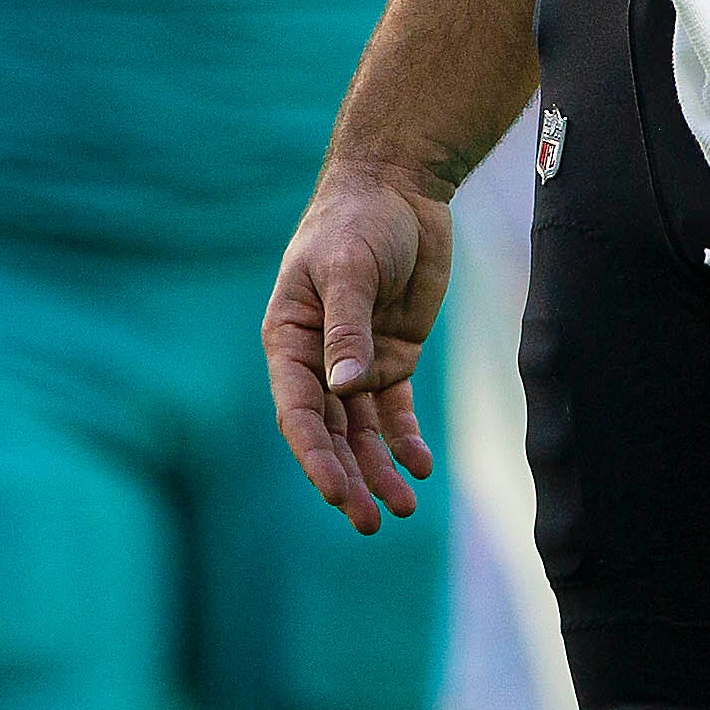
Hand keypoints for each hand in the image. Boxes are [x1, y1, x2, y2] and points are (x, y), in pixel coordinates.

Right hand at [263, 163, 449, 533]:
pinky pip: (394, 409)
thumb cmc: (358, 221)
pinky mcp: (392, 355)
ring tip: (400, 509)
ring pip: (362, 431)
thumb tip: (344, 387)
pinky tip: (421, 467)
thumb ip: (347, 326)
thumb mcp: (348, 267)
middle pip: (330, 433)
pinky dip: (405, 440)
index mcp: (288, 340)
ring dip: (378, 470)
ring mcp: (356, 360)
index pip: (299, 410)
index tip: (335, 492)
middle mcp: (317, 360)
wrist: (399, 187)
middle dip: (348, 479)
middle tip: (370, 522)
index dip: (315, 455)